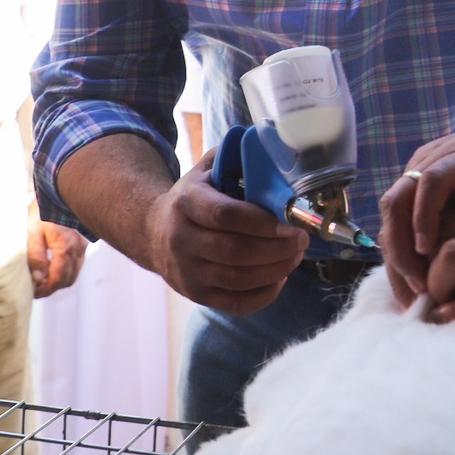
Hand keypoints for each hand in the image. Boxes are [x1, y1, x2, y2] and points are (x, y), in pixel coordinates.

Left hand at [27, 216, 87, 297]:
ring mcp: (82, 247)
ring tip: (42, 281)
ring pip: (73, 274)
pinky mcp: (82, 243)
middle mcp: (78, 250)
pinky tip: (53, 268)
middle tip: (36, 289)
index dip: (45, 290)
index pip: (57, 279)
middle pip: (67, 280)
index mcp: (65, 249)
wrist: (60, 190)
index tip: (33, 292)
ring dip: (59, 281)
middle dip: (52, 288)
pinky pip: (76, 264)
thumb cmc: (44, 209)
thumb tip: (38, 279)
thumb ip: (36, 256)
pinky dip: (65, 272)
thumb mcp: (33, 231)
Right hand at [145, 152, 306, 312]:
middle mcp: (181, 239)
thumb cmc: (193, 199)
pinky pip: (237, 303)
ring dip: (276, 270)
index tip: (290, 223)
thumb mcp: (205, 171)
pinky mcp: (196, 295)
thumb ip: (235, 159)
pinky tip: (279, 277)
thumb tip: (275, 150)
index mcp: (186, 203)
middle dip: (277, 248)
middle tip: (301, 240)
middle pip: (235, 251)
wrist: (153, 233)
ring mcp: (187, 271)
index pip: (225, 215)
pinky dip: (265, 293)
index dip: (262, 222)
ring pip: (239, 279)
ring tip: (295, 255)